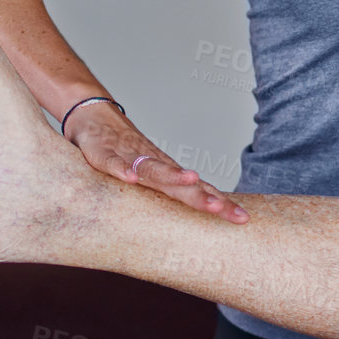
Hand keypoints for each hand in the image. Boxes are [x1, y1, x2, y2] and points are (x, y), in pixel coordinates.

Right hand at [63, 99, 247, 222]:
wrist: (95, 116)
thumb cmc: (127, 152)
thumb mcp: (151, 177)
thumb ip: (169, 195)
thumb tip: (194, 222)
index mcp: (168, 174)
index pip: (199, 190)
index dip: (220, 203)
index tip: (243, 218)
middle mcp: (155, 164)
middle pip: (182, 183)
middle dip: (202, 195)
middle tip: (221, 208)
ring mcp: (130, 157)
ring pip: (153, 169)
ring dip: (171, 175)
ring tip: (190, 181)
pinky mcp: (104, 154)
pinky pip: (112, 162)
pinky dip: (121, 169)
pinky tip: (130, 178)